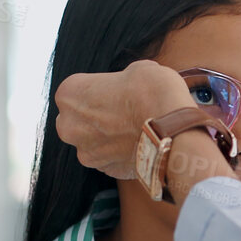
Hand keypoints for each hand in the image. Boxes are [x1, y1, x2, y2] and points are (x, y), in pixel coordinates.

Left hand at [54, 60, 192, 179]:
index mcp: (69, 94)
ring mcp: (87, 153)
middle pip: (78, 121)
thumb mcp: (137, 69)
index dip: (98, 90)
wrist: (172, 129)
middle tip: (123, 112)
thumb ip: (122, 79)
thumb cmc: (152, 93)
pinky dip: (122, 155)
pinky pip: (111, 161)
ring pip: (93, 144)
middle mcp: (69, 126)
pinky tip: (141, 145)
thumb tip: (130, 85)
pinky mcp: (107, 170)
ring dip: (109, 138)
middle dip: (96, 118)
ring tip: (135, 130)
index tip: (115, 92)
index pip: (77, 90)